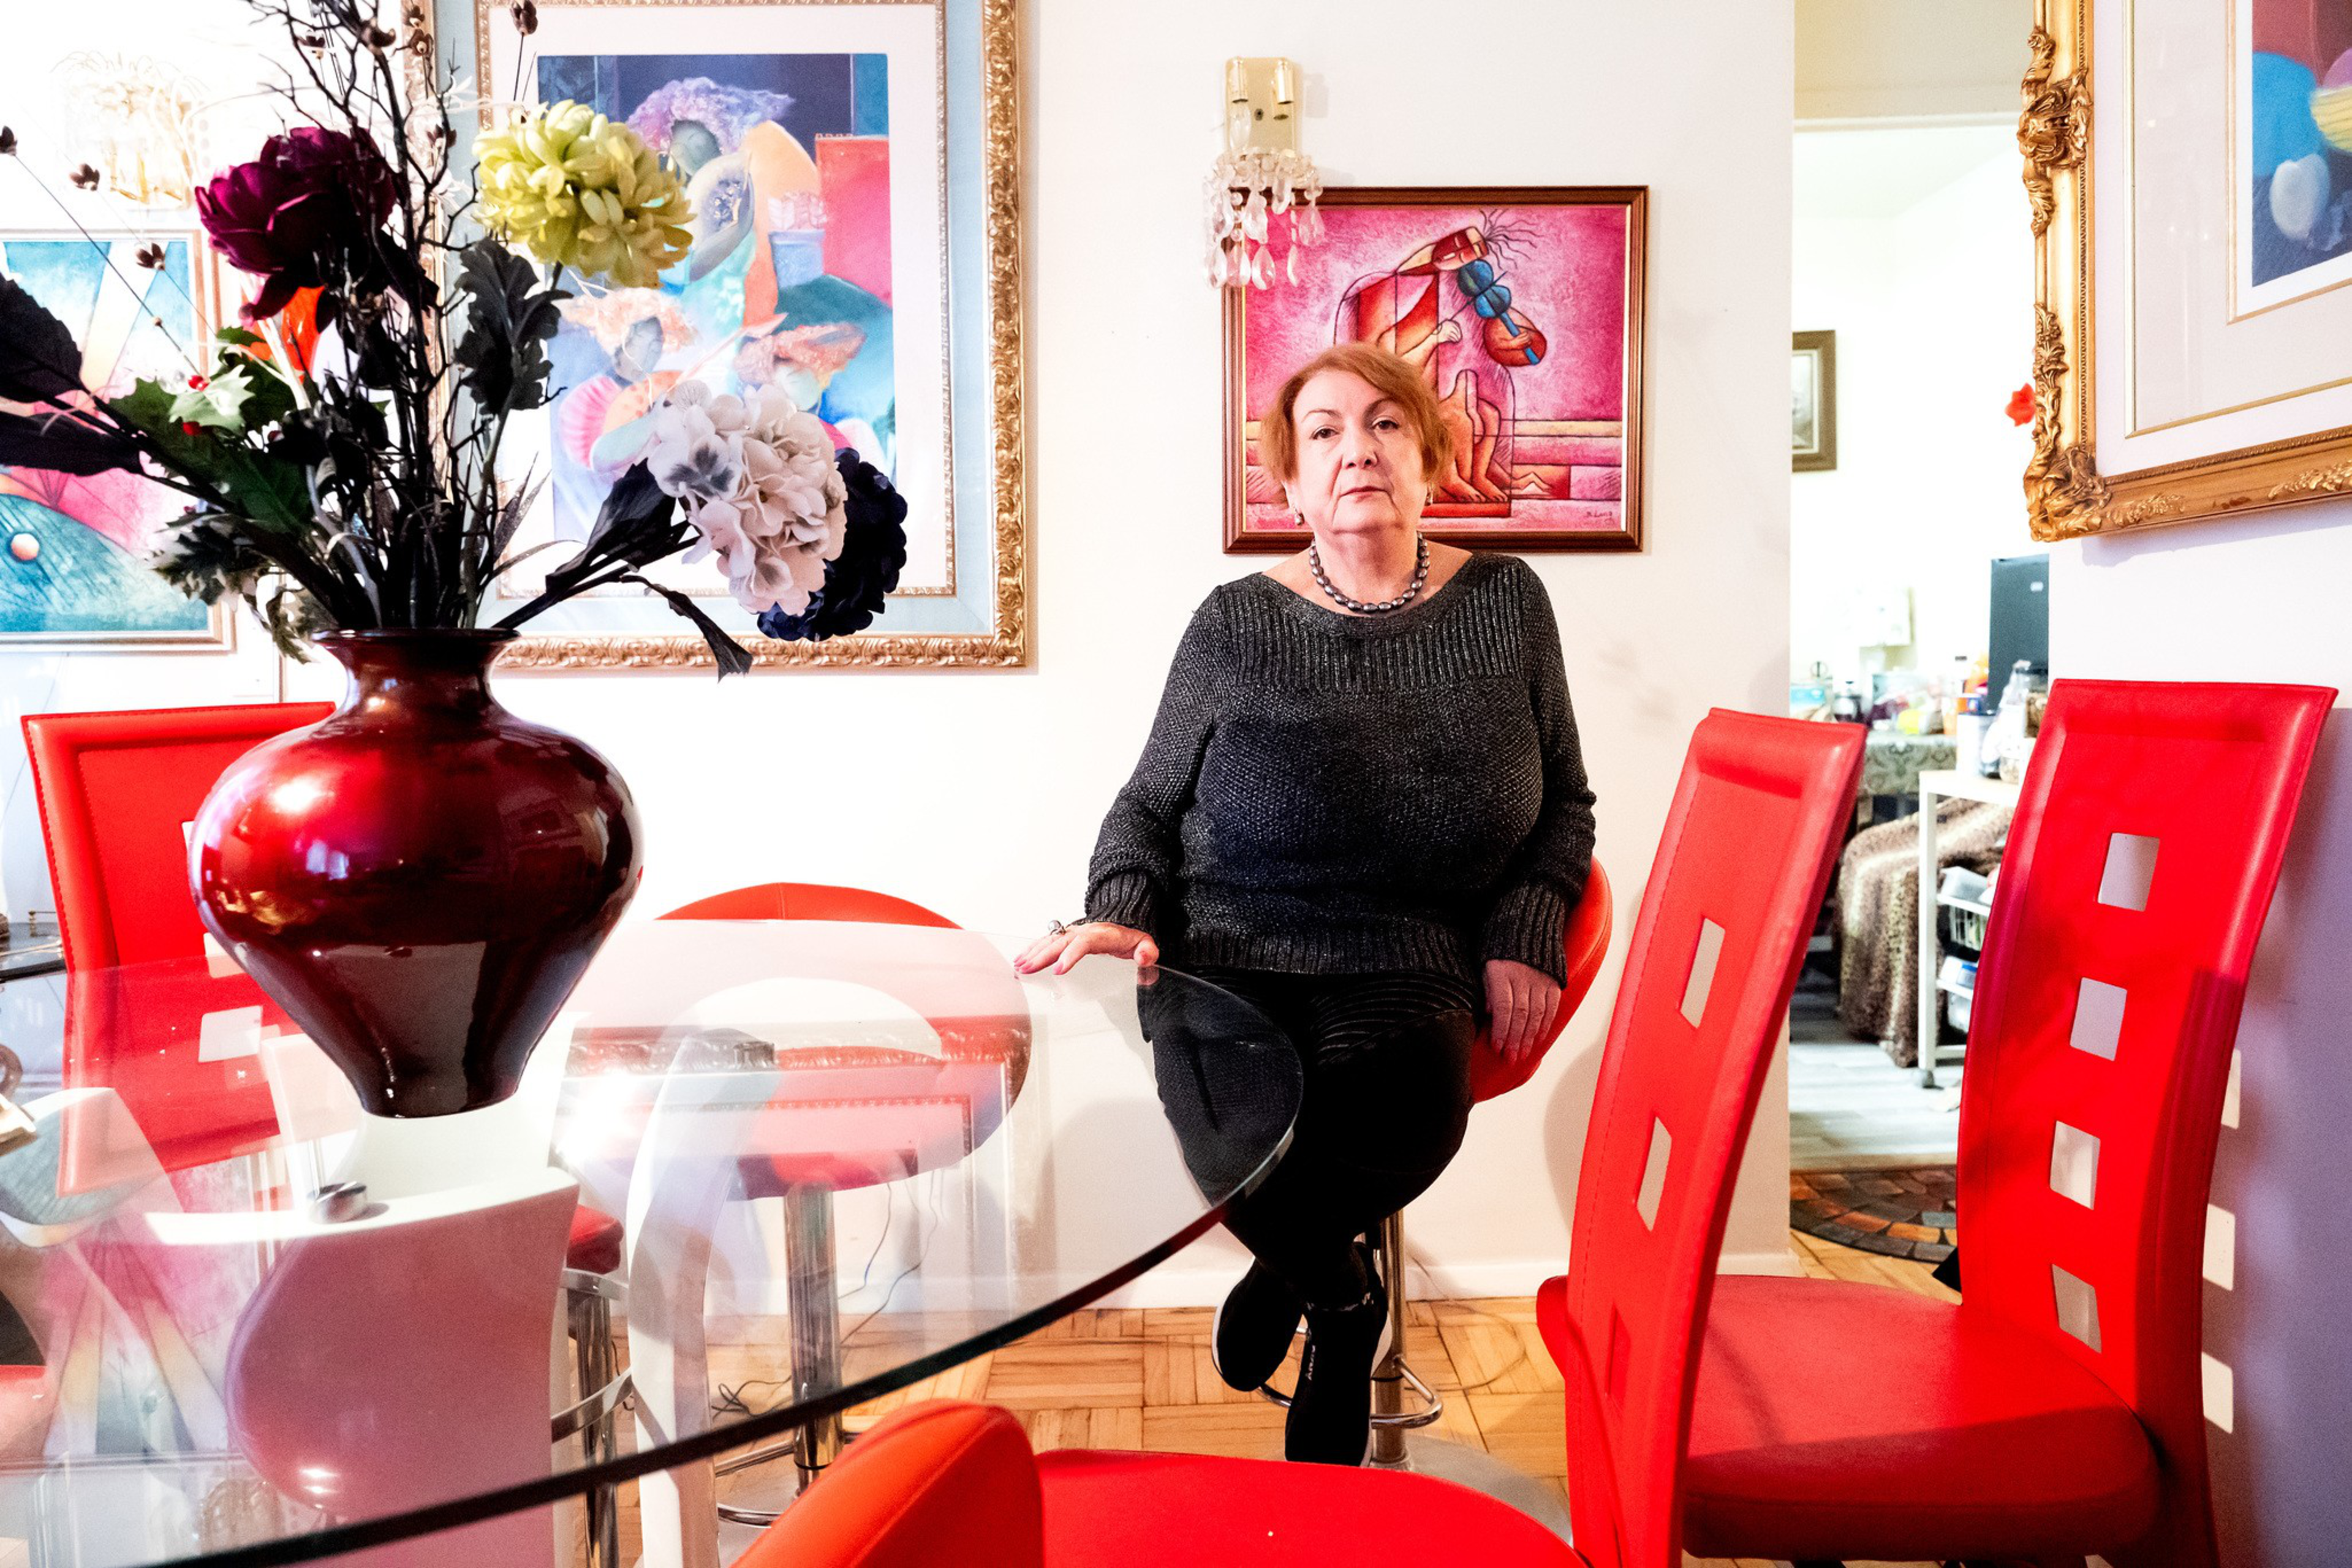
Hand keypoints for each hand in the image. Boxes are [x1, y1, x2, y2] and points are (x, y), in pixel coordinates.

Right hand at [1013, 921, 1158, 975]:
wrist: (1124, 921)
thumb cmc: (1131, 937)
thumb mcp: (1145, 944)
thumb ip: (1147, 952)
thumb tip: (1144, 958)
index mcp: (1102, 934)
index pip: (1083, 943)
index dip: (1070, 955)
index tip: (1058, 969)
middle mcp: (1083, 931)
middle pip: (1060, 942)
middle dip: (1042, 956)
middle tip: (1027, 969)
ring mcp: (1073, 933)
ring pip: (1050, 941)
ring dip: (1033, 953)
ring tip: (1019, 967)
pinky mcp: (1066, 937)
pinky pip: (1047, 941)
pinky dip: (1033, 949)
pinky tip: (1021, 959)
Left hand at [1484, 958, 1562, 1062]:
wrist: (1525, 925)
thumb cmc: (1498, 950)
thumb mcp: (1485, 965)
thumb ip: (1488, 989)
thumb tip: (1490, 1014)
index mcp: (1502, 972)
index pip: (1504, 1007)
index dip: (1501, 1030)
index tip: (1497, 1047)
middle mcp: (1523, 976)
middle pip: (1521, 1014)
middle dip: (1515, 1039)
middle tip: (1510, 1058)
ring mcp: (1541, 978)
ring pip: (1537, 1013)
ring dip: (1529, 1037)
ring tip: (1522, 1054)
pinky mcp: (1554, 981)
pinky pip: (1551, 1006)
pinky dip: (1545, 1024)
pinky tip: (1537, 1038)